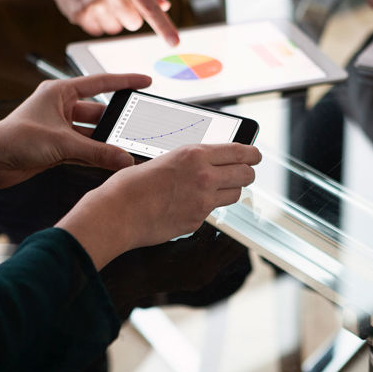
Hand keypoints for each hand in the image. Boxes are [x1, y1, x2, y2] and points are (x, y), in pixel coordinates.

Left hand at [0, 73, 151, 188]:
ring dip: (106, 142)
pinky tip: (111, 161)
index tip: (146, 81)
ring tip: (128, 148)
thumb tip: (125, 159)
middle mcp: (60, 107)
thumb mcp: (62, 144)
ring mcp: (58, 128)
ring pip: (91, 133)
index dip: (125, 82)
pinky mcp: (55, 147)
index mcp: (60, 92)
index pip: (100, 83)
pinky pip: (83, 148)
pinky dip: (96, 155)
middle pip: (98, 112)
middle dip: (117, 120)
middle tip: (139, 125)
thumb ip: (97, 152)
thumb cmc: (15, 140)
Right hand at [46, 0, 179, 45]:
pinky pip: (100, 31)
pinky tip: (91, 7)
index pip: (149, 7)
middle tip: (117, 0)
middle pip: (134, 23)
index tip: (175, 42)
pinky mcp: (80, 15)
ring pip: (117, 29)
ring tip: (101, 1)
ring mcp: (93, 3)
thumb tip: (164, 6)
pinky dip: (98, 22)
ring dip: (113, 19)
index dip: (164, 27)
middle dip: (130, 15)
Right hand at [57, 143, 262, 268]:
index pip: (239, 151)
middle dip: (246, 173)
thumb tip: (205, 163)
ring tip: (216, 189)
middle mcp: (204, 176)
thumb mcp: (164, 159)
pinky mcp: (197, 221)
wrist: (117, 213)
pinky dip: (206, 207)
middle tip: (242, 173)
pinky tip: (190, 204)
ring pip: (235, 195)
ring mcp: (203, 201)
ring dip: (230, 191)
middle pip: (245, 174)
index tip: (255, 155)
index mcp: (195, 154)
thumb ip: (190, 161)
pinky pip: (212, 212)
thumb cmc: (131, 184)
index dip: (252, 153)